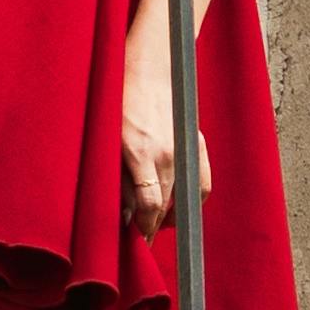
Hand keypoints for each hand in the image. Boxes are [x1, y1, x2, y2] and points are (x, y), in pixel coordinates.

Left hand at [121, 34, 208, 237]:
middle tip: (140, 239)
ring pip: (184, 198)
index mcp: (140, 152)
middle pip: (165, 205)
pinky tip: (176, 206)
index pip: (148, 205)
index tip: (136, 241)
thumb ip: (116, 177)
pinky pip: (202, 184)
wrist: (149, 68)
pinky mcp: (197, 144)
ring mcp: (186, 149)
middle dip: (152, 227)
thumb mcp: (108, 140)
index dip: (143, 229)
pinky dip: (191, 200)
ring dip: (171, 215)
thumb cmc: (120, 100)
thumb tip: (124, 211)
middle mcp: (167, 153)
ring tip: (156, 224)